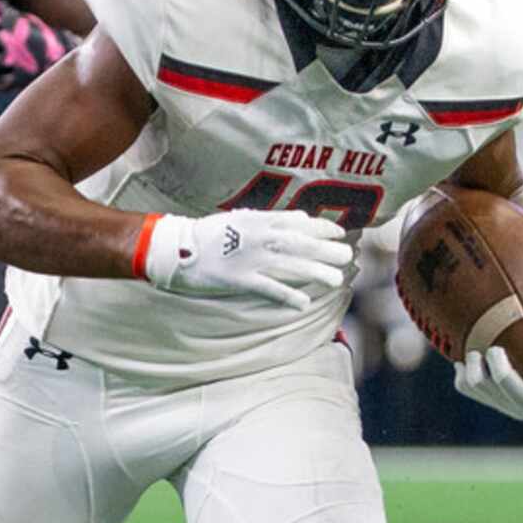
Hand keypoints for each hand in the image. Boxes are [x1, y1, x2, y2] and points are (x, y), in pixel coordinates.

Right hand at [140, 210, 352, 311]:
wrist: (176, 249)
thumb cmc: (207, 235)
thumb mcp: (239, 218)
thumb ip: (269, 219)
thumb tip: (298, 218)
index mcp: (259, 220)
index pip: (298, 222)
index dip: (321, 228)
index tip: (339, 234)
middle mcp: (259, 237)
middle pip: (300, 243)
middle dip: (325, 249)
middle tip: (346, 256)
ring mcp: (250, 259)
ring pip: (291, 264)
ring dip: (315, 271)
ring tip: (335, 279)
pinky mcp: (239, 279)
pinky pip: (268, 288)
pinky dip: (287, 296)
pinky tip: (302, 304)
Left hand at [456, 316, 522, 426]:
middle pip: (506, 382)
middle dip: (498, 363)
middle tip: (495, 349)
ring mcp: (506, 406)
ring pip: (478, 385)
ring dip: (473, 365)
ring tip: (477, 352)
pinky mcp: (487, 403)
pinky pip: (465, 388)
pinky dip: (462, 371)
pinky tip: (467, 359)